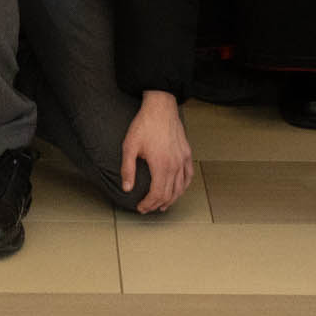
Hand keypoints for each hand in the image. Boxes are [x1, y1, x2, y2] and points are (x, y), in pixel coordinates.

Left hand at [119, 89, 194, 213]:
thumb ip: (128, 169)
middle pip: (169, 194)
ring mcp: (183, 159)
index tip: (140, 207)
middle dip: (157, 204)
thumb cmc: (144, 124)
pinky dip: (184, 186)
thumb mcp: (129, 146)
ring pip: (180, 188)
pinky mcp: (187, 153)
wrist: (160, 107)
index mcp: (161, 165)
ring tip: (162, 205)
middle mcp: (175, 165)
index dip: (148, 204)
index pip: (156, 194)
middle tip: (147, 208)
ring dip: (171, 199)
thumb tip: (127, 188)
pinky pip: (188, 175)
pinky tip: (178, 190)